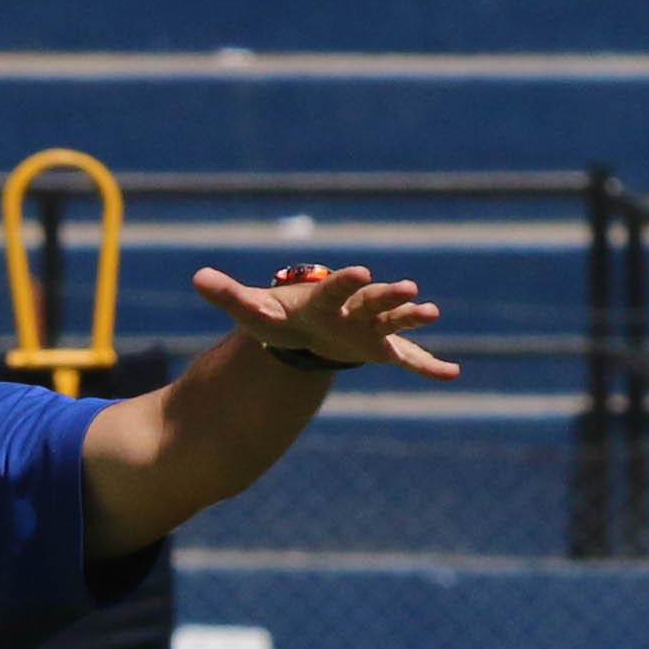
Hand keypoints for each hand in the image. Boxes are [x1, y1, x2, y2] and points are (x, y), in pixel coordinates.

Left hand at [191, 263, 457, 381]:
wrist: (305, 327)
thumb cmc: (281, 317)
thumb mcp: (253, 311)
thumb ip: (229, 295)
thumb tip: (196, 278)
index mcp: (325, 298)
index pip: (336, 287)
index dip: (346, 282)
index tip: (360, 273)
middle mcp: (353, 308)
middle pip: (373, 300)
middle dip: (389, 295)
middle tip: (410, 289)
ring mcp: (370, 328)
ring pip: (394, 322)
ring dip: (412, 319)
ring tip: (432, 314)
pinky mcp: (380, 349)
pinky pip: (407, 359)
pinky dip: (427, 367)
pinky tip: (452, 375)